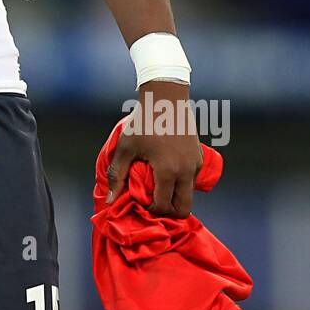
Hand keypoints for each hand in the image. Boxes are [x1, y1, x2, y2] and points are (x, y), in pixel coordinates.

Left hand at [105, 81, 202, 217]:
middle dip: (168, 211)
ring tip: (158, 188)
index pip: (163, 206)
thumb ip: (117, 175)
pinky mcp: (199, 158)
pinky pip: (192, 181)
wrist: (166, 98)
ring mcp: (195, 165)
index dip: (150, 209)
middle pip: (183, 208)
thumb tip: (109, 200)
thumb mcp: (126, 148)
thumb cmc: (143, 121)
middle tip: (152, 202)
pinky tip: (167, 175)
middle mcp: (186, 172)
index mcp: (168, 172)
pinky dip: (182, 185)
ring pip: (189, 196)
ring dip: (175, 198)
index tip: (140, 200)